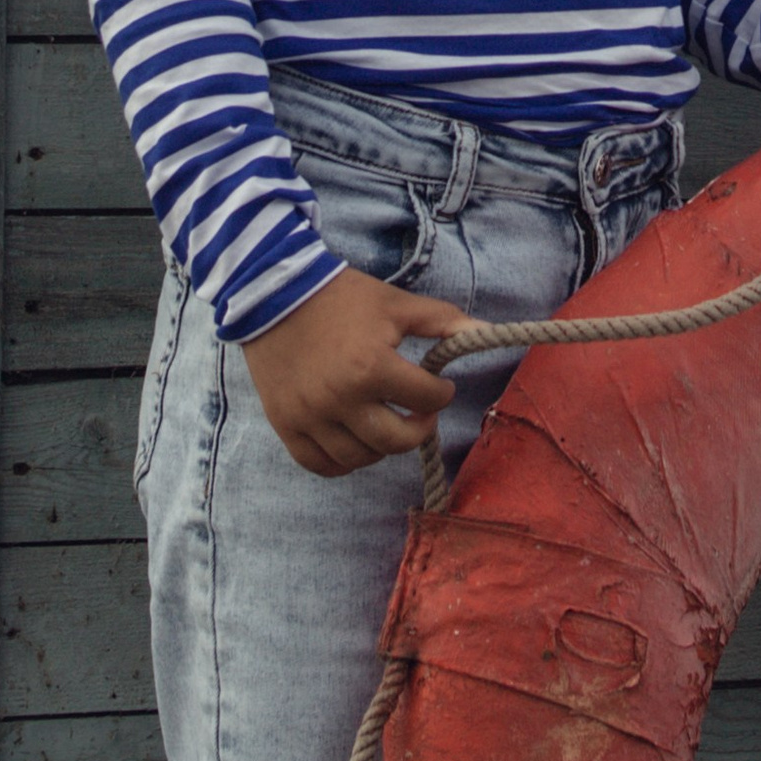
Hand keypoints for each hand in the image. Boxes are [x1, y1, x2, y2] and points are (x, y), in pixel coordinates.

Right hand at [239, 264, 465, 475]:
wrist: (274, 294)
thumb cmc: (342, 298)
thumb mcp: (395, 303)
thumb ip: (442, 321)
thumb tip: (486, 331)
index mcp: (371, 366)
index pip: (426, 399)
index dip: (441, 393)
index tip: (439, 386)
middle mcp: (340, 399)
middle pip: (396, 441)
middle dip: (419, 428)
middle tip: (419, 412)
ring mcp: (310, 417)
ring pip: (361, 458)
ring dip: (383, 446)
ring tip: (387, 423)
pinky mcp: (286, 425)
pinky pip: (321, 465)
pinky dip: (343, 462)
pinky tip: (356, 442)